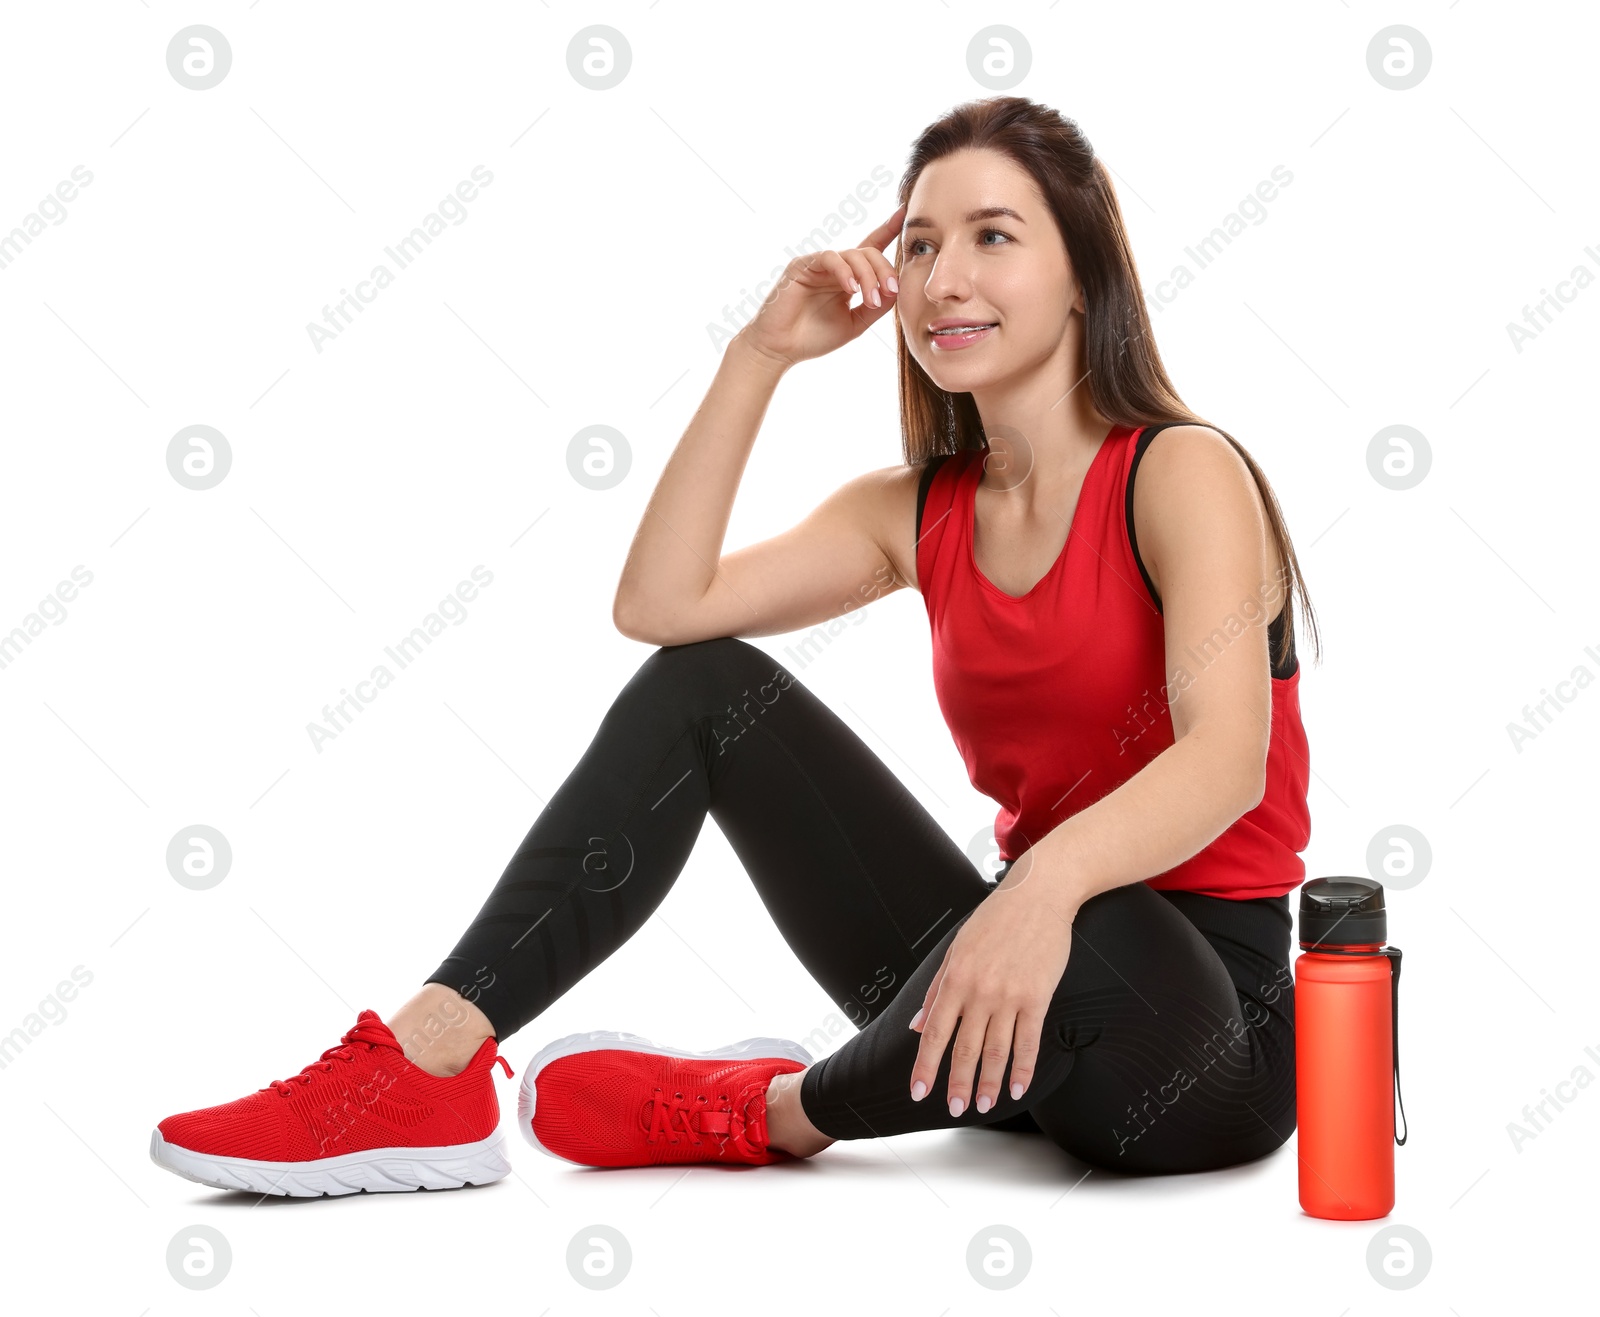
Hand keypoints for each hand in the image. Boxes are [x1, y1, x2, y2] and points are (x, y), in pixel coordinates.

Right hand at [736, 201, 905, 369]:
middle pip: (868, 253)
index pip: (871, 249)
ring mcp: (818, 264)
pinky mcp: (802, 265)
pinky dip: (845, 272)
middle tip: (891, 293)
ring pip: (853, 254)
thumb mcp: (855, 324)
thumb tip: (894, 289)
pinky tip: (852, 290)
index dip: (888, 230)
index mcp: (847, 278)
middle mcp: (834, 267)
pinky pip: (830, 258)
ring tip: (872, 300)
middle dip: (884, 271)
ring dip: (868, 276)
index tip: (905, 214)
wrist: (780, 350)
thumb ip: (875, 307)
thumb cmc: (813, 338)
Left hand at [906, 876, 1076, 1115]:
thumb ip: (936, 990)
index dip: (925, 1065)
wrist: (1038, 896)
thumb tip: (916, 1025)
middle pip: (965, 1048)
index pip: (934, 1032)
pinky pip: (1029, 1041)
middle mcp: (979, 991)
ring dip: (988, 1083)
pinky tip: (1017, 1088)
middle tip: (953, 1110)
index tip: (918, 1091)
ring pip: (996, 1050)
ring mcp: (1010, 996)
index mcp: (955, 978)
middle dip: (957, 1084)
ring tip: (982, 1106)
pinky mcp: (1038, 997)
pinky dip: (1023, 1068)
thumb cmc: (994, 920)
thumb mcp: (955, 949)